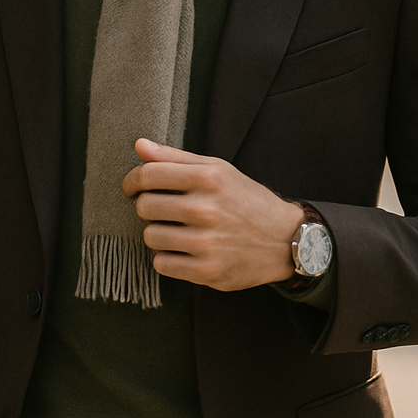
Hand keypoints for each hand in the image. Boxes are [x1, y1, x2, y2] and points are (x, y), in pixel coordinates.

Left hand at [122, 138, 301, 290]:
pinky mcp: (207, 271)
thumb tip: (139, 145)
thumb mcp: (218, 170)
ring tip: (178, 232)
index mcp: (208, 178)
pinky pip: (162, 264)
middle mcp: (206, 209)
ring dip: (159, 234)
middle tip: (164, 211)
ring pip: (150, 237)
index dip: (133, 181)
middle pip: (145, 207)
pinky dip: (169, 259)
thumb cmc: (246, 201)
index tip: (133, 187)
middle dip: (148, 208)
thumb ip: (176, 158)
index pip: (148, 175)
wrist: (285, 240)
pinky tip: (185, 251)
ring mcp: (207, 243)